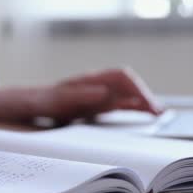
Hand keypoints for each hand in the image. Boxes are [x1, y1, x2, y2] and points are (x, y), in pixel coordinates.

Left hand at [36, 68, 162, 123]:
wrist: (34, 104)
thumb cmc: (46, 99)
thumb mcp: (60, 99)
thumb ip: (81, 95)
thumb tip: (104, 92)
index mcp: (91, 80)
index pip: (121, 77)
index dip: (136, 88)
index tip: (145, 104)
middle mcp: (98, 84)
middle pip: (128, 85)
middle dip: (144, 96)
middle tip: (158, 113)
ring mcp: (99, 93)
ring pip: (126, 94)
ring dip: (142, 102)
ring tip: (158, 115)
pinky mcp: (97, 104)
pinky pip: (120, 103)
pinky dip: (133, 107)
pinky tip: (143, 115)